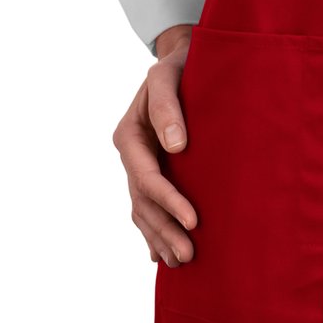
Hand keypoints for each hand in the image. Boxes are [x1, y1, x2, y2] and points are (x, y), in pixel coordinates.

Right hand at [112, 23, 198, 267]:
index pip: (148, 178)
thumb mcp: (169, 76)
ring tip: (180, 263)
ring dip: (159, 237)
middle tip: (189, 256)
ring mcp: (138, 165)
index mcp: (129, 136)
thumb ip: (168, 107)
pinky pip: (147, 206)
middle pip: (143, 202)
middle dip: (165, 230)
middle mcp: (130, 155)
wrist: (180, 60)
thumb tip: (175, 146)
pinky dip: (153, 231)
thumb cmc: (179, 65)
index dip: (169, 201)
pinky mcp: (151, 170)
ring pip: (143, 210)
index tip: (194, 221)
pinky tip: (160, 255)